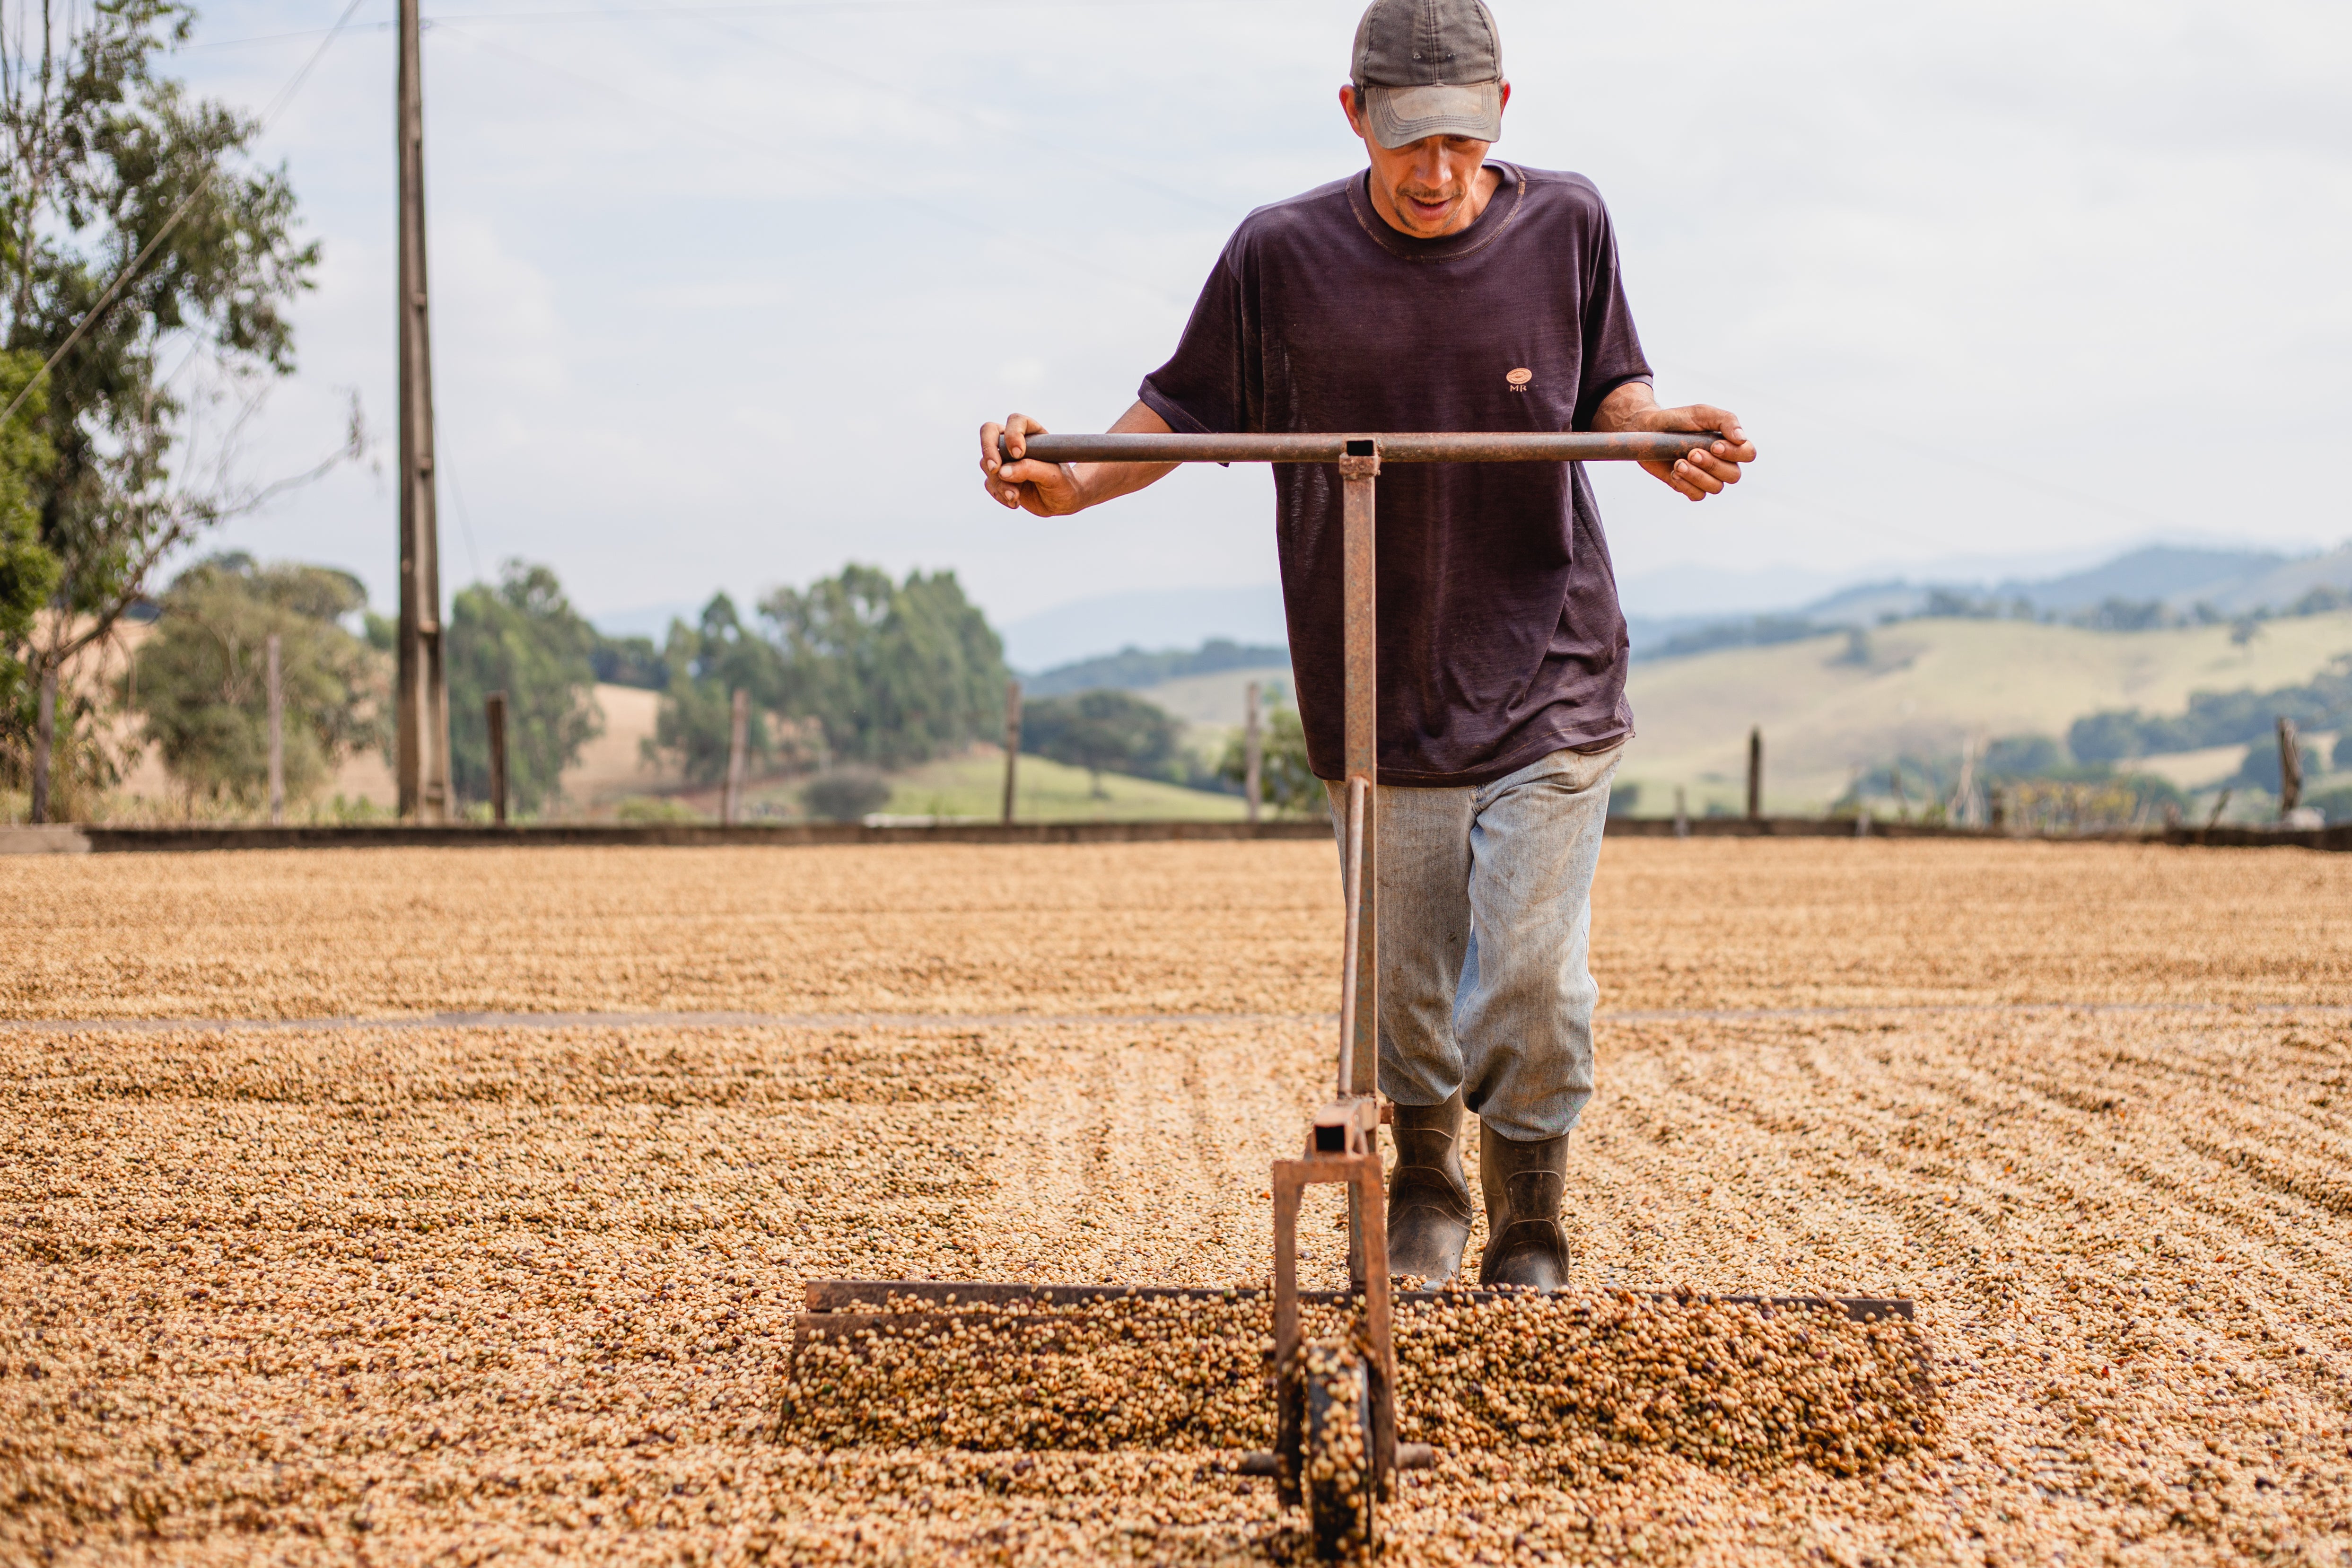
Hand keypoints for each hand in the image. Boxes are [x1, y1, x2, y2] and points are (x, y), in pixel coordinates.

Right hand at [978, 413, 1082, 515]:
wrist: (1064, 501)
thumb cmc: (1064, 483)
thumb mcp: (1054, 476)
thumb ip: (1030, 469)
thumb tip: (1002, 472)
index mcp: (1033, 434)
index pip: (1015, 421)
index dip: (1012, 434)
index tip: (1018, 454)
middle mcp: (1015, 443)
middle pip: (989, 432)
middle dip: (989, 451)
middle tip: (995, 469)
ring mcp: (1005, 460)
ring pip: (987, 463)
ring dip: (999, 482)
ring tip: (1016, 497)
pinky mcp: (1000, 478)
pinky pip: (989, 483)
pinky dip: (999, 494)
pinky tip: (1015, 502)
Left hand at [1630, 401, 1754, 500]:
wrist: (1648, 430)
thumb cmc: (1677, 420)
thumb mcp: (1702, 413)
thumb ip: (1726, 420)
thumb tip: (1741, 438)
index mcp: (1728, 444)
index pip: (1748, 454)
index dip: (1735, 454)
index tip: (1714, 445)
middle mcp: (1721, 462)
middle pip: (1733, 475)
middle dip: (1712, 465)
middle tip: (1691, 453)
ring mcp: (1705, 476)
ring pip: (1715, 488)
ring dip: (1697, 476)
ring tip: (1679, 463)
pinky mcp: (1688, 486)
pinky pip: (1697, 496)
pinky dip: (1686, 486)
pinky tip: (1674, 473)